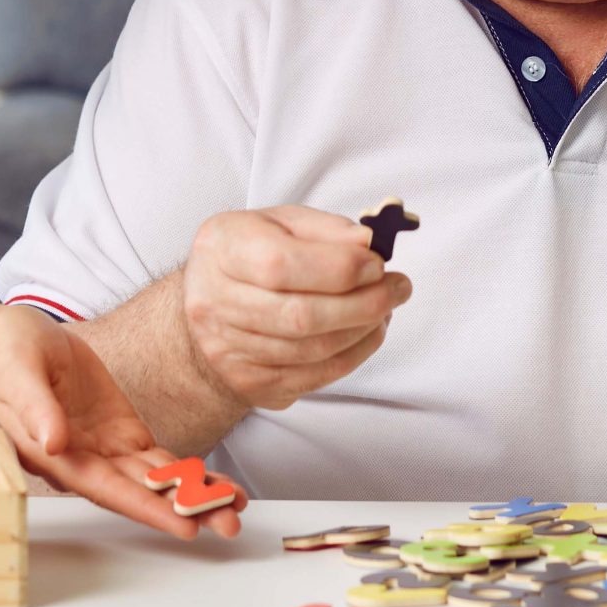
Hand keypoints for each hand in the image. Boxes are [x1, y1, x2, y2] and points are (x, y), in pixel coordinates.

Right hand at [0, 304, 247, 540]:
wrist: (16, 339)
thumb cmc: (9, 356)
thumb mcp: (18, 374)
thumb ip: (35, 408)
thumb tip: (53, 442)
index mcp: (58, 457)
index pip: (108, 490)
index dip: (147, 507)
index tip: (183, 524)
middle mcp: (86, 462)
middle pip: (142, 494)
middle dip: (185, 510)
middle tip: (228, 526)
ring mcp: (107, 449)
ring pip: (157, 481)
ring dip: (195, 496)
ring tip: (236, 508)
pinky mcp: (123, 432)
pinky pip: (160, 459)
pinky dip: (189, 472)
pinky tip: (217, 484)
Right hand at [180, 205, 410, 410]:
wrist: (207, 305)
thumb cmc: (250, 256)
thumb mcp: (280, 223)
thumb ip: (325, 229)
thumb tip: (369, 244)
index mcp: (222, 249)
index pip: (281, 265)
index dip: (339, 268)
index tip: (377, 264)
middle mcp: (214, 302)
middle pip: (300, 316)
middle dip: (364, 304)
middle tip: (399, 288)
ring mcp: (229, 350)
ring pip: (312, 351)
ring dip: (363, 331)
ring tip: (386, 308)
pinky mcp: (250, 383)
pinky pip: (313, 377)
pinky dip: (353, 356)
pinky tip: (368, 333)